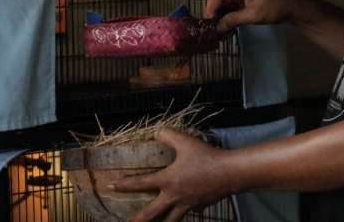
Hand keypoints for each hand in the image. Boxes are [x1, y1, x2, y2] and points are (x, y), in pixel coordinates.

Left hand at [113, 129, 232, 221]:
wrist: (230, 173)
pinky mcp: (199, 207)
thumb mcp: (186, 142)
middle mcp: (174, 196)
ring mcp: (187, 205)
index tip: (112, 186)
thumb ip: (168, 135)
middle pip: (152, 214)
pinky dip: (182, 214)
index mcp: (168, 180)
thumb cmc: (207, 157)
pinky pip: (188, 214)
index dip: (125, 185)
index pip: (141, 184)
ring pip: (170, 220)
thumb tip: (156, 131)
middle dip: (139, 221)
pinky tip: (184, 211)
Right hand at [205, 0, 295, 32]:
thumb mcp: (253, 15)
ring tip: (216, 29)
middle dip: (213, 12)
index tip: (207, 23)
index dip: (210, 9)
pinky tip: (225, 26)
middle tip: (209, 28)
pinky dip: (228, 16)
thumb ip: (233, 20)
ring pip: (224, 3)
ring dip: (220, 15)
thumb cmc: (275, 7)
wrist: (293, 7)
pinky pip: (231, 6)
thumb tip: (217, 27)